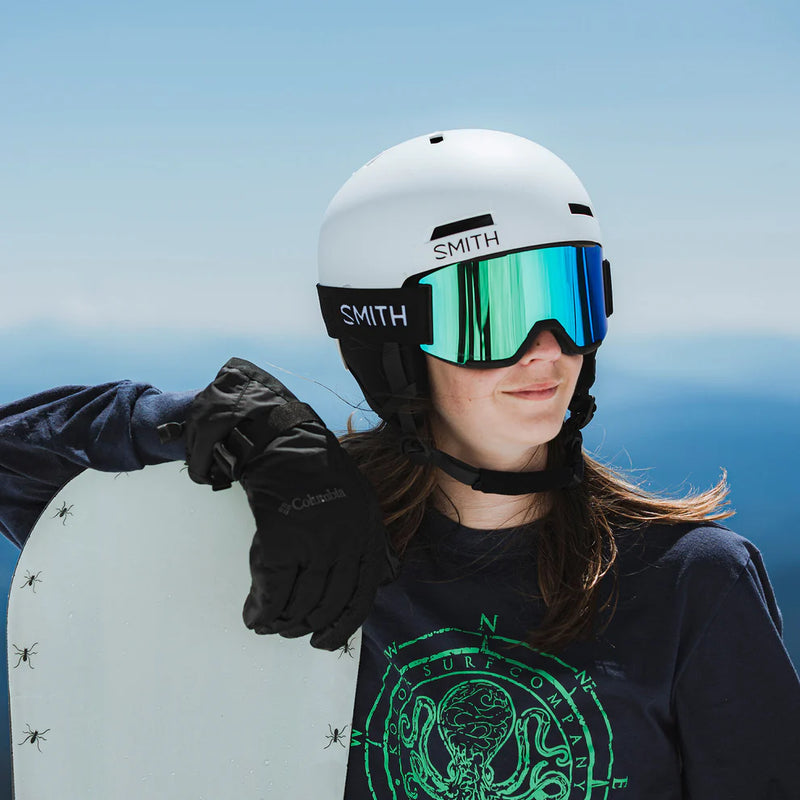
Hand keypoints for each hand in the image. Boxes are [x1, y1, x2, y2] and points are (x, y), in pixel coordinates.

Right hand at [184, 358, 398, 649]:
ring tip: (268, 625)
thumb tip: (358, 588)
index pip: (360, 595)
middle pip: (327, 603)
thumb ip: (360, 542)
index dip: (341, 626)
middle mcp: (346, 541)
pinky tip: (253, 616)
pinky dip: (261, 611)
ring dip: (281, 622)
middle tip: (288, 631)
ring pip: (299, 602)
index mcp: (367, 533)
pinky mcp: (282, 540)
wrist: (280, 443)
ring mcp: (315, 541)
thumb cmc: (316, 471)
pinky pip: (273, 591)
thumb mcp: (357, 503)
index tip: (324, 640)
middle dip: (305, 625)